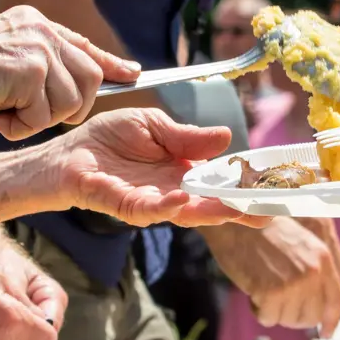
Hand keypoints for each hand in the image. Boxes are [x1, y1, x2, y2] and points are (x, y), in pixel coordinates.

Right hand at [0, 4, 140, 139]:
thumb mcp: (4, 54)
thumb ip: (35, 61)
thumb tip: (65, 88)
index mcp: (38, 24)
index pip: (85, 46)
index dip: (111, 64)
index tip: (133, 74)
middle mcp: (44, 32)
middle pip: (89, 80)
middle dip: (70, 107)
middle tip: (33, 113)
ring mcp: (39, 51)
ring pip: (68, 103)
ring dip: (38, 118)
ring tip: (6, 110)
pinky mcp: (30, 72)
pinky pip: (42, 116)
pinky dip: (19, 126)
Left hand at [49, 108, 269, 227]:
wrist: (68, 152)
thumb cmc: (108, 139)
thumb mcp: (155, 127)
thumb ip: (188, 137)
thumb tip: (227, 137)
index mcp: (182, 171)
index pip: (219, 181)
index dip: (243, 185)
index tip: (271, 188)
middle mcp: (172, 190)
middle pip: (211, 203)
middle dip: (239, 209)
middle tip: (267, 213)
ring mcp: (151, 201)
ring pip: (186, 212)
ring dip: (209, 211)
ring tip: (234, 208)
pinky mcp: (125, 205)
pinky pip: (149, 210)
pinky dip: (166, 206)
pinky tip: (182, 198)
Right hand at [203, 216, 339, 335]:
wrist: (235, 220)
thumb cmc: (261, 231)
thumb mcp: (300, 245)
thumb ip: (313, 272)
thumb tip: (316, 308)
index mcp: (323, 258)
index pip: (335, 299)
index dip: (331, 320)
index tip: (325, 333)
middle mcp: (313, 272)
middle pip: (311, 316)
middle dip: (293, 316)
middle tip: (276, 304)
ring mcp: (293, 284)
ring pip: (288, 320)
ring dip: (272, 310)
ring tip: (262, 286)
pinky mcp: (271, 293)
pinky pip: (267, 319)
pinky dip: (257, 310)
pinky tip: (252, 290)